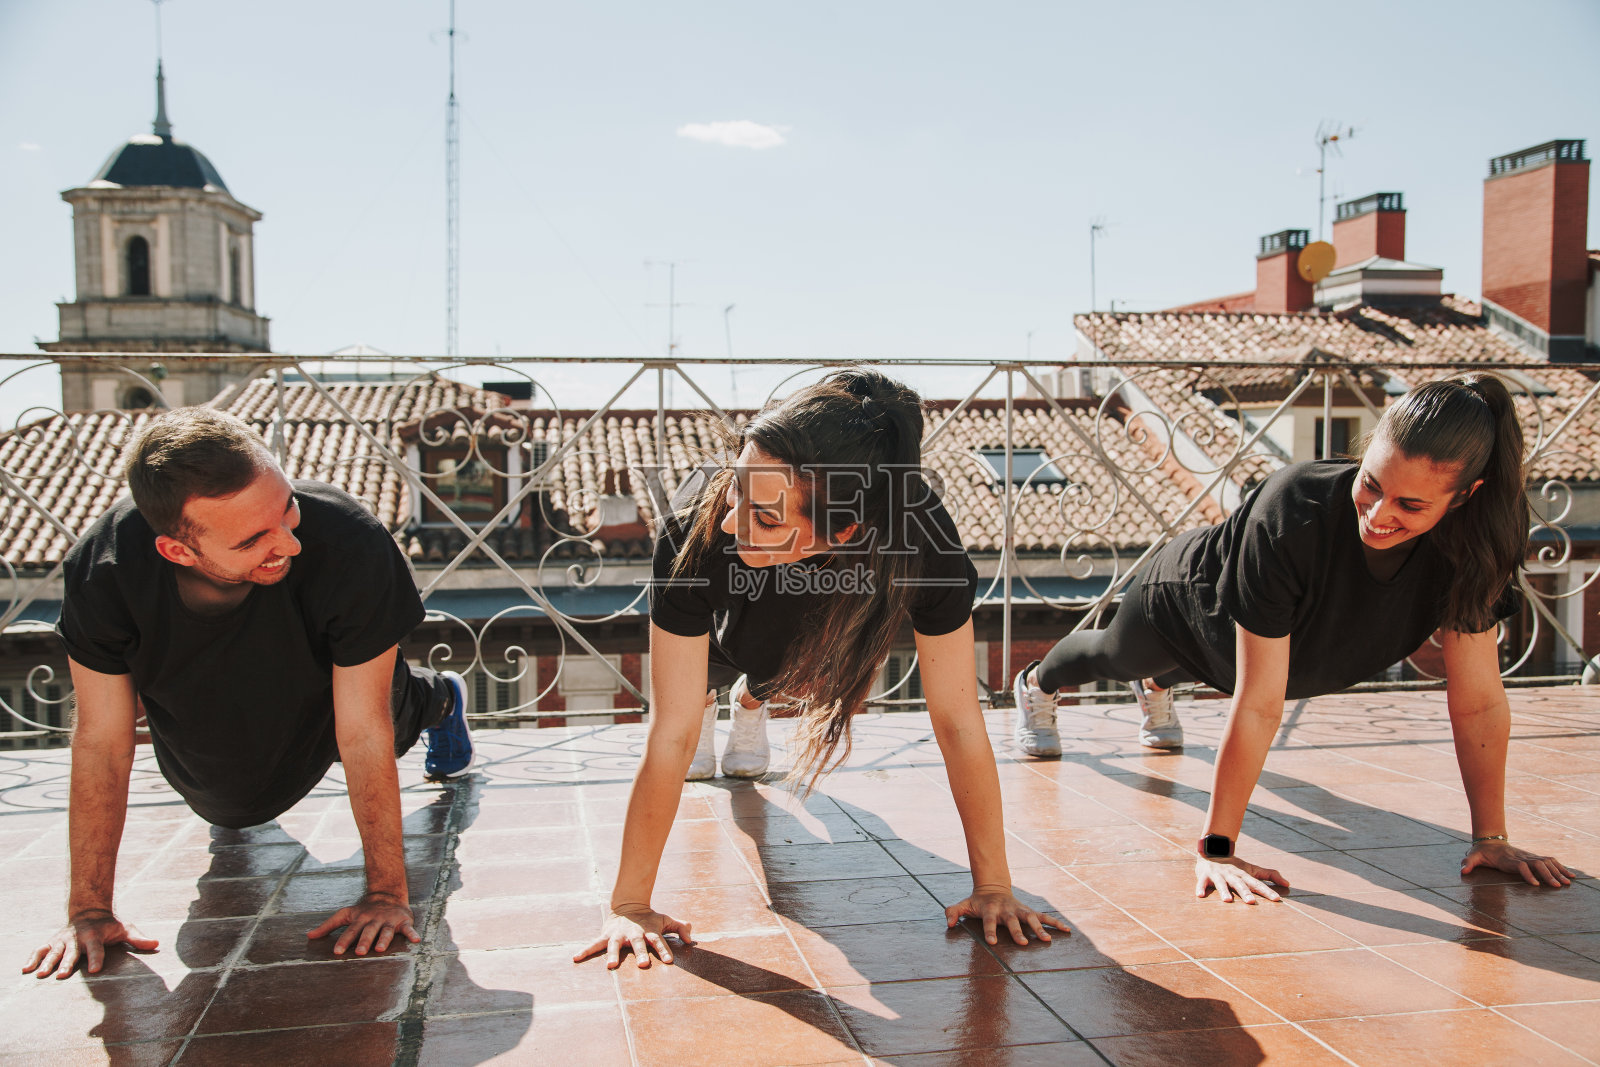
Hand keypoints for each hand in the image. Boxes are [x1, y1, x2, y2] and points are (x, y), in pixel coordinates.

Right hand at [23, 910, 158, 978]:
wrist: (90, 911)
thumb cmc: (110, 925)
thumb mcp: (125, 929)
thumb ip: (138, 938)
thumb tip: (156, 944)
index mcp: (96, 936)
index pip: (97, 949)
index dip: (97, 959)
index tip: (95, 970)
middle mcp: (77, 938)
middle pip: (72, 953)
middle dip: (66, 963)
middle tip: (61, 975)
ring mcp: (63, 940)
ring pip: (53, 952)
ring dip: (47, 963)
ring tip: (40, 975)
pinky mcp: (52, 942)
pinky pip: (39, 950)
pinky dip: (32, 958)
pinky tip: (25, 970)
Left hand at [307, 892, 418, 955]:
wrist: (387, 895)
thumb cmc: (363, 910)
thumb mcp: (345, 915)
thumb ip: (328, 926)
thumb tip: (308, 936)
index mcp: (360, 919)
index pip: (350, 931)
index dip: (343, 941)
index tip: (336, 951)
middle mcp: (374, 920)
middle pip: (368, 932)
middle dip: (364, 941)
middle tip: (359, 952)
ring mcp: (389, 921)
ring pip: (386, 931)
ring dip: (383, 940)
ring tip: (380, 949)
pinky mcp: (403, 922)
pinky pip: (408, 929)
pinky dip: (412, 934)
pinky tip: (416, 940)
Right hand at [573, 903, 694, 968]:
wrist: (629, 905)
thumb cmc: (650, 918)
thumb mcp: (666, 920)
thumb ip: (680, 927)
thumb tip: (691, 939)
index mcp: (649, 931)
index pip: (659, 941)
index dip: (664, 950)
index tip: (669, 961)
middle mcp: (634, 934)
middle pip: (638, 944)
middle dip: (640, 954)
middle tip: (643, 965)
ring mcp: (619, 935)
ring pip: (615, 945)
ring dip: (612, 955)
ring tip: (610, 966)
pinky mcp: (606, 935)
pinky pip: (594, 944)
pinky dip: (585, 950)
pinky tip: (575, 958)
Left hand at [945, 885, 1069, 945]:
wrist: (993, 887)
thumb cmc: (977, 902)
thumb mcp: (963, 904)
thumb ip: (953, 912)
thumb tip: (948, 923)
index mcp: (990, 910)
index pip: (989, 921)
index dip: (989, 931)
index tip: (991, 942)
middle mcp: (1007, 910)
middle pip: (1012, 921)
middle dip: (1017, 932)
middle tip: (1022, 944)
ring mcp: (1019, 910)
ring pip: (1031, 918)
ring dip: (1039, 929)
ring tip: (1047, 941)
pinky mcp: (1029, 911)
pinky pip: (1044, 917)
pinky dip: (1055, 923)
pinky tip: (1066, 930)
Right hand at [1194, 855, 1288, 902]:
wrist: (1213, 850)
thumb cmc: (1235, 865)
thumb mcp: (1252, 869)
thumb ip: (1269, 875)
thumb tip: (1288, 884)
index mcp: (1244, 875)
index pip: (1257, 884)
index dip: (1267, 891)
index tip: (1277, 899)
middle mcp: (1232, 875)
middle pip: (1239, 884)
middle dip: (1245, 892)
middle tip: (1251, 902)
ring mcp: (1218, 875)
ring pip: (1221, 884)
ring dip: (1224, 891)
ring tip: (1227, 900)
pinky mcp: (1205, 876)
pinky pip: (1202, 883)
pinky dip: (1200, 888)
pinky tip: (1200, 895)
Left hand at [1462, 839, 1572, 887]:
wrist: (1490, 841)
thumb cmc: (1482, 852)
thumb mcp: (1472, 857)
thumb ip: (1468, 863)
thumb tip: (1462, 871)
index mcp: (1508, 859)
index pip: (1520, 866)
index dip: (1527, 874)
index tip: (1535, 884)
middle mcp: (1521, 857)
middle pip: (1537, 864)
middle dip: (1548, 875)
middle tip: (1557, 886)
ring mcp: (1528, 857)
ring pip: (1546, 863)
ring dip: (1557, 872)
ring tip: (1568, 883)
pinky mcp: (1533, 858)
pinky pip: (1549, 862)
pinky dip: (1561, 867)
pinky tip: (1570, 876)